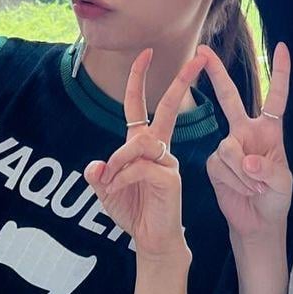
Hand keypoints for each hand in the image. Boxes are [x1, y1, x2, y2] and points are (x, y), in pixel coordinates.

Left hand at [83, 47, 205, 260]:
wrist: (151, 240)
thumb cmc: (133, 212)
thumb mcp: (106, 191)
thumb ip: (99, 176)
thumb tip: (96, 166)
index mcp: (143, 145)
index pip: (140, 105)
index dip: (140, 78)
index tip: (146, 53)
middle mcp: (158, 148)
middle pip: (171, 108)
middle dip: (182, 82)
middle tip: (196, 59)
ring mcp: (167, 162)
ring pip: (140, 143)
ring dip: (120, 160)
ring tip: (112, 182)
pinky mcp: (170, 178)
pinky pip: (139, 168)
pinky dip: (121, 179)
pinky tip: (116, 191)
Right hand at [201, 41, 292, 242]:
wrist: (258, 222)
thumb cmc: (276, 198)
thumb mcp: (283, 184)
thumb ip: (268, 170)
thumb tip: (247, 160)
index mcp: (269, 130)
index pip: (276, 97)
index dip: (280, 73)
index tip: (282, 47)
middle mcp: (246, 132)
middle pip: (230, 97)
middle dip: (217, 74)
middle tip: (203, 51)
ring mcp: (228, 146)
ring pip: (228, 148)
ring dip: (243, 173)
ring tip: (255, 187)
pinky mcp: (213, 163)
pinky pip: (219, 165)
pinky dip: (233, 180)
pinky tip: (241, 189)